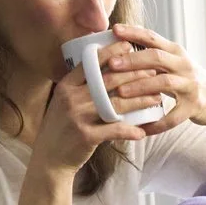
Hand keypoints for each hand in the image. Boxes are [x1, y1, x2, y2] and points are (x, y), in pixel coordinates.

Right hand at [33, 49, 148, 173]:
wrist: (49, 158)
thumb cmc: (62, 128)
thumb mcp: (65, 102)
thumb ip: (81, 88)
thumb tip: (106, 70)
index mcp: (66, 86)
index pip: (91, 63)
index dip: (112, 53)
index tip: (130, 46)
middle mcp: (71, 98)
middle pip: (109, 80)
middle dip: (134, 74)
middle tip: (153, 72)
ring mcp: (78, 116)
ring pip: (116, 104)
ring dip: (140, 100)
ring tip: (156, 98)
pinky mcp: (86, 136)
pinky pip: (114, 130)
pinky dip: (130, 131)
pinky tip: (143, 131)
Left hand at [101, 23, 205, 135]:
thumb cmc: (186, 80)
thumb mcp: (174, 62)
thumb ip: (153, 55)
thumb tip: (120, 46)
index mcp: (176, 52)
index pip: (152, 37)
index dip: (133, 32)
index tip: (114, 30)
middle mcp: (184, 66)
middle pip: (156, 57)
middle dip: (132, 60)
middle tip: (111, 64)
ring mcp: (190, 86)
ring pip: (164, 83)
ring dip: (141, 86)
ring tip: (121, 92)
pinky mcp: (193, 107)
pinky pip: (173, 117)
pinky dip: (157, 124)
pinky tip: (142, 129)